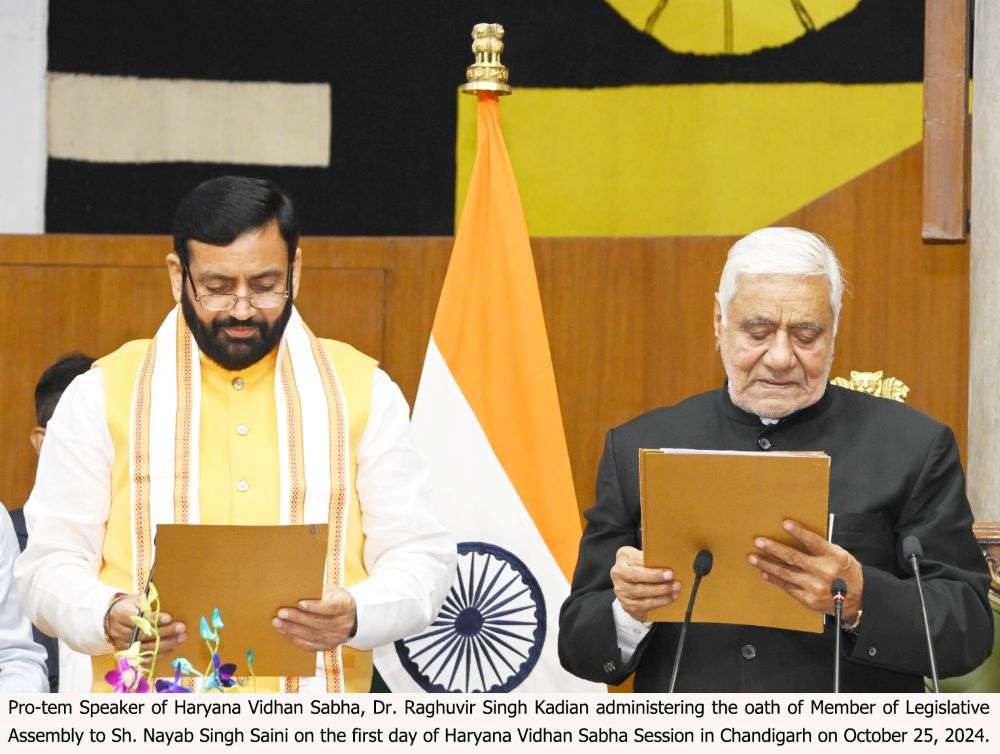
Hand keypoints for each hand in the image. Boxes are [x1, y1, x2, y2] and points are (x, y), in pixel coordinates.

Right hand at [106, 595, 186, 660]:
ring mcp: (122, 644)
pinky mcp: (127, 653)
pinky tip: (171, 649)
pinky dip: (158, 655)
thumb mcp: (137, 600)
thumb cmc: (130, 606)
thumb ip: (148, 605)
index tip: (168, 618)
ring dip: (165, 644)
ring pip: (145, 648)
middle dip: (164, 632)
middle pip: (143, 634)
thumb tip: (167, 609)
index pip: (138, 618)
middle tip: (181, 628)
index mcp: (121, 614)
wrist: (113, 618)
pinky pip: (143, 658)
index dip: (154, 619)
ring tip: (180, 638)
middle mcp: (119, 631)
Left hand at [273, 586, 356, 651]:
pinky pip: (308, 645)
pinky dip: (295, 639)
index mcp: (345, 606)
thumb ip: (320, 591)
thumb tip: (296, 590)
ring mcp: (334, 638)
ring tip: (278, 622)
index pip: (330, 607)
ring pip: (311, 635)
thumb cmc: (337, 599)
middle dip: (297, 618)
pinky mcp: (326, 647)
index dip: (315, 606)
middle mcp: (341, 624)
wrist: (352, 618)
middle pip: (317, 622)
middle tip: (281, 613)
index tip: (299, 603)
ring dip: (292, 629)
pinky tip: (284, 632)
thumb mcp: (334, 591)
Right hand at [610, 546, 682, 621]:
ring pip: (642, 598)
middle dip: (660, 586)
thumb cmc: (637, 563)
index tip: (670, 573)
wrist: (628, 575)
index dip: (654, 573)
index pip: (637, 567)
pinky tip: (668, 599)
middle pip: (639, 585)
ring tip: (674, 592)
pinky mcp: (627, 605)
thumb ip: (650, 556)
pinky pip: (643, 608)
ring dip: (661, 596)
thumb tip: (669, 561)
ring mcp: (621, 592)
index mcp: (622, 560)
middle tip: (675, 584)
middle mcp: (618, 576)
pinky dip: (658, 604)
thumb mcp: (640, 554)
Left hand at [748, 519, 863, 620]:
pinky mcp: (808, 599)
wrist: (857, 600)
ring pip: (786, 573)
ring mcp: (815, 587)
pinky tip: (764, 572)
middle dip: (774, 548)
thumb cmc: (845, 572)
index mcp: (834, 557)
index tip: (785, 523)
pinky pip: (787, 587)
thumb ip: (821, 547)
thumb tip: (797, 533)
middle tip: (759, 541)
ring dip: (767, 564)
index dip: (799, 532)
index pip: (814, 542)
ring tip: (753, 557)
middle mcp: (824, 572)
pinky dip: (774, 579)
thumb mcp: (839, 555)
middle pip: (794, 558)